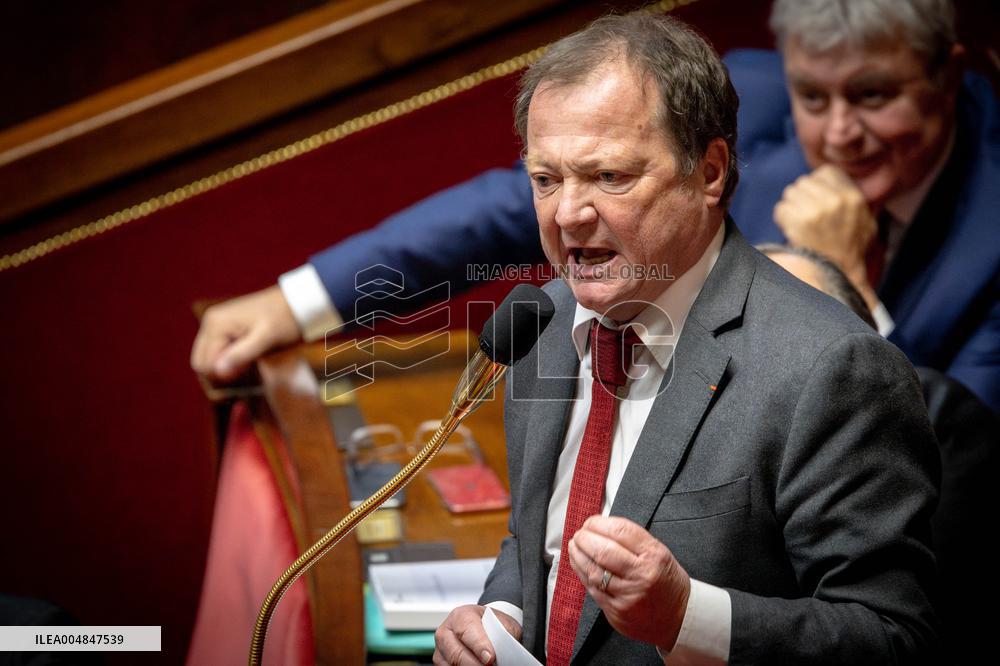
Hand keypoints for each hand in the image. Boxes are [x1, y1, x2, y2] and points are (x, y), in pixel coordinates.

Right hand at [190, 285, 300, 381]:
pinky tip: (247, 358)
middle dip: (220, 372)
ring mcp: (217, 324)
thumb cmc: (284, 319)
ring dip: (224, 366)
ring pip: (208, 357)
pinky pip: (218, 350)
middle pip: (201, 361)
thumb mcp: (265, 339)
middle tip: (247, 370)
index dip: (223, 375)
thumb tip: (217, 371)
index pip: (204, 364)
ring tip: (248, 364)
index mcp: (216, 324)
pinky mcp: (225, 327)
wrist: (297, 303)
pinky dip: (228, 359)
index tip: (247, 372)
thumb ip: (241, 354)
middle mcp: (211, 322)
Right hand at [434, 605, 520, 665]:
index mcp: (460, 616)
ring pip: (452, 665)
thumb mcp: (502, 625)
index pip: (467, 632)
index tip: (490, 658)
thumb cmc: (493, 625)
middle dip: (475, 664)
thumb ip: (501, 637)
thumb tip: (503, 652)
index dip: (479, 646)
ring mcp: (441, 649)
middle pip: (456, 654)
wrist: (488, 627)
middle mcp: (446, 632)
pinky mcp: (441, 663)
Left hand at [568, 516, 689, 651]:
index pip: (620, 531)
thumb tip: (601, 527)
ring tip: (575, 546)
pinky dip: (582, 573)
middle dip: (585, 538)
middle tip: (580, 534)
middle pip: (603, 551)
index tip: (591, 522)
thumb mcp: (660, 553)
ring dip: (578, 555)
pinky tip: (579, 564)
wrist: (679, 618)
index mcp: (654, 556)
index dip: (599, 523)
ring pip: (593, 571)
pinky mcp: (616, 612)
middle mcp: (642, 576)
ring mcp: (628, 596)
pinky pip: (592, 589)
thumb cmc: (667, 582)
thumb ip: (632, 540)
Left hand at [773, 165, 878, 307]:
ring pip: (790, 193)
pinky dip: (782, 218)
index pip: (825, 172)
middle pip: (804, 182)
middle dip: (801, 196)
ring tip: (798, 221)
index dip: (817, 183)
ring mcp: (817, 211)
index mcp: (853, 197)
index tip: (816, 197)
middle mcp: (836, 201)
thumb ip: (850, 197)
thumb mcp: (864, 219)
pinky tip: (791, 229)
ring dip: (791, 206)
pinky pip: (780, 209)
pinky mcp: (799, 224)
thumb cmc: (851, 249)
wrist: (841, 275)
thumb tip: (830, 178)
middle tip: (804, 213)